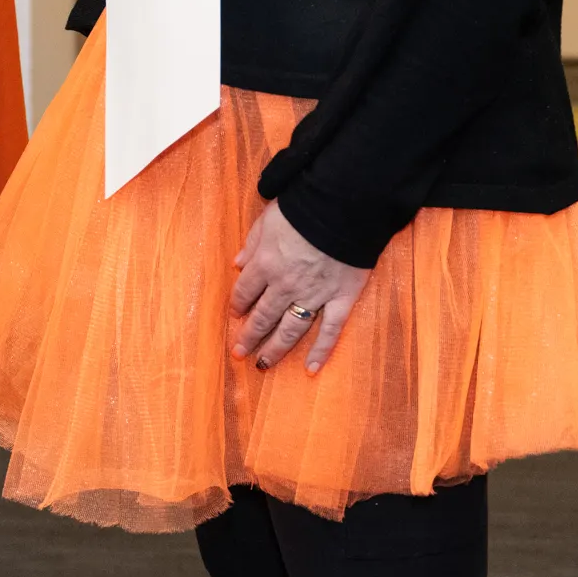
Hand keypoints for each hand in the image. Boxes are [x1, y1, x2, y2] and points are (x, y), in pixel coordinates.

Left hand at [230, 201, 371, 372]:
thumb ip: (252, 244)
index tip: (234, 315)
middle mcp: (285, 285)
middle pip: (263, 316)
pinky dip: (321, 351)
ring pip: (290, 329)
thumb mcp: (267, 219)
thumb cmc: (302, 207)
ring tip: (263, 365)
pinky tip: (311, 369)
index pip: (245, 291)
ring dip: (275, 349)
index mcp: (265, 264)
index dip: (237, 304)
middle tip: (239, 352)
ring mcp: (314, 295)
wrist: (343, 206)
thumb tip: (237, 264)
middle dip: (249, 335)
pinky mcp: (341, 299)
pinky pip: (330, 330)